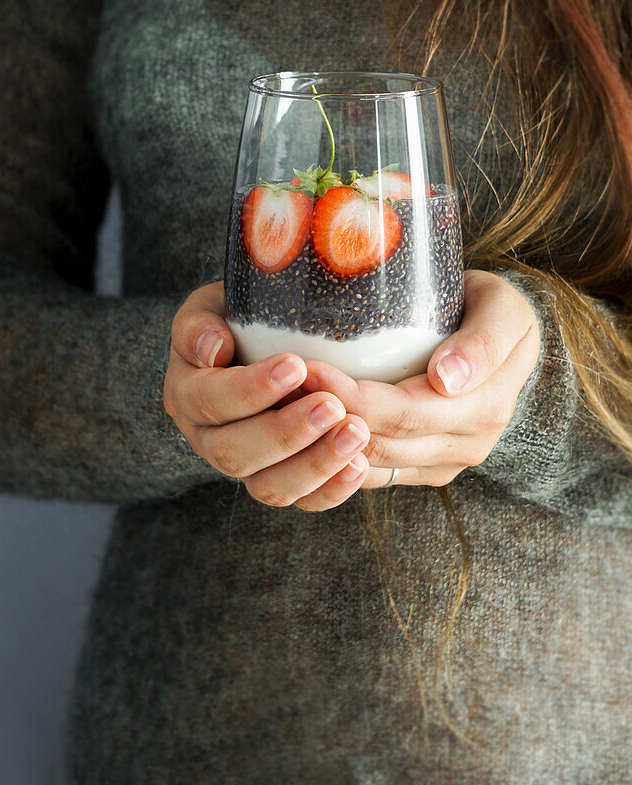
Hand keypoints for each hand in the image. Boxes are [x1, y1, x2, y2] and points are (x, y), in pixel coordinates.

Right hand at [163, 282, 373, 509]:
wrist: (270, 338)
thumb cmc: (242, 316)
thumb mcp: (215, 306)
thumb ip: (201, 322)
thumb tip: (212, 347)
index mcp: (187, 392)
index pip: (209, 400)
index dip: (249, 390)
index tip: (296, 366)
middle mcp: (209, 437)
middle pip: (233, 453)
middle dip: (284, 432)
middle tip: (331, 406)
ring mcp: (246, 466)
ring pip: (268, 487)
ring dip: (313, 464)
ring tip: (355, 433)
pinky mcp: (281, 481)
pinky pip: (304, 501)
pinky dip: (332, 488)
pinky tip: (359, 464)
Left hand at [299, 270, 540, 487]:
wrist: (500, 333)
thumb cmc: (496, 310)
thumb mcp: (504, 310)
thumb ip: (484, 342)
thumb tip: (448, 378)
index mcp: (483, 410)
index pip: (405, 413)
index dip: (353, 397)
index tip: (310, 370)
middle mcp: (464, 446)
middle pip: (380, 443)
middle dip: (326, 418)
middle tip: (281, 386)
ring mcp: (440, 462)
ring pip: (369, 465)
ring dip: (322, 442)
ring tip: (280, 404)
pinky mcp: (419, 468)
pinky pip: (370, 474)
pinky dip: (333, 457)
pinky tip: (300, 428)